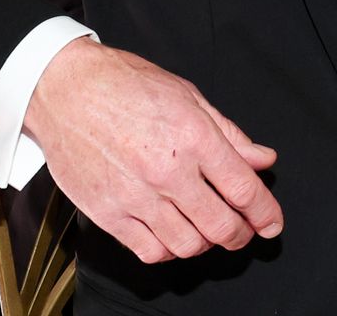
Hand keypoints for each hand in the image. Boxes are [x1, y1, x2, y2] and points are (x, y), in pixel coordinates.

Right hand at [22, 38, 283, 262]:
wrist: (65, 90)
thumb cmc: (126, 85)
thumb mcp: (189, 96)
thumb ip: (230, 135)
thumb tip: (263, 160)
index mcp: (193, 137)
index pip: (243, 190)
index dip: (265, 213)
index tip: (271, 223)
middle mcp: (168, 171)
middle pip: (221, 226)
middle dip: (241, 234)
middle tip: (244, 231)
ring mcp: (135, 195)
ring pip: (188, 245)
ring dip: (206, 244)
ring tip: (207, 229)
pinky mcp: (108, 213)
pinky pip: (150, 250)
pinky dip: (169, 250)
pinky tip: (173, 234)